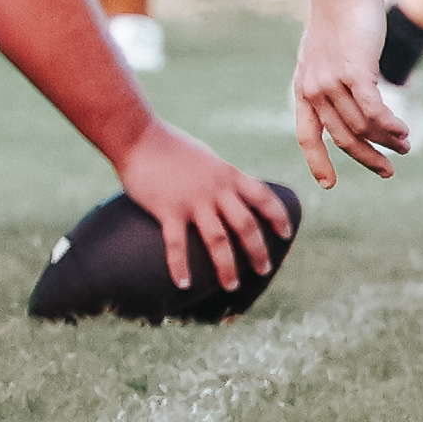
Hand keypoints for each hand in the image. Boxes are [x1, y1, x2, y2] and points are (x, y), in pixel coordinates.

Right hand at [113, 123, 293, 293]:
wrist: (137, 135)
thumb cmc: (167, 145)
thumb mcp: (205, 158)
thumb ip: (219, 177)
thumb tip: (228, 192)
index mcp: (227, 175)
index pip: (263, 197)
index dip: (278, 217)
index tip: (285, 234)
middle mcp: (215, 189)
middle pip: (246, 226)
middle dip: (258, 251)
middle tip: (263, 270)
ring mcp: (192, 200)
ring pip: (218, 240)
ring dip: (227, 267)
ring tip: (231, 286)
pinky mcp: (168, 209)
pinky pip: (176, 244)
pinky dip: (180, 266)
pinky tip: (184, 285)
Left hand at [291, 0, 410, 187]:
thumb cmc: (338, 17)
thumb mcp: (327, 53)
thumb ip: (333, 78)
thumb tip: (351, 95)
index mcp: (303, 88)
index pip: (306, 135)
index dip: (317, 162)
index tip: (329, 185)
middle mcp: (312, 89)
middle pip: (342, 138)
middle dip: (367, 158)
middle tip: (388, 170)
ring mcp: (331, 81)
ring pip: (362, 126)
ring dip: (387, 140)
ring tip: (405, 145)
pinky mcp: (354, 71)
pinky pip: (374, 111)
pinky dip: (391, 126)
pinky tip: (405, 132)